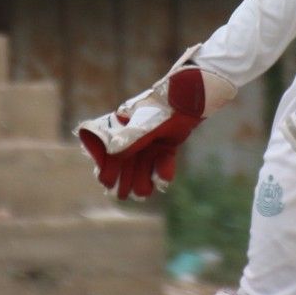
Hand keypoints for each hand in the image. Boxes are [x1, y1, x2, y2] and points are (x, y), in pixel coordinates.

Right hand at [75, 49, 236, 200]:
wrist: (188, 99)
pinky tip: (163, 180)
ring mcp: (151, 141)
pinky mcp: (167, 144)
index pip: (109, 153)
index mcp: (122, 128)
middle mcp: (135, 136)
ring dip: (142, 180)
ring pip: (143, 166)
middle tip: (123, 195)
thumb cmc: (161, 108)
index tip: (107, 182)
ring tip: (143, 193)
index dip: (107, 168)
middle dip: (124, 179)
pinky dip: (162, 170)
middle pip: (126, 164)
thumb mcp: (143, 126)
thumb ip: (129, 140)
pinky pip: (161, 161)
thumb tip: (111, 153)